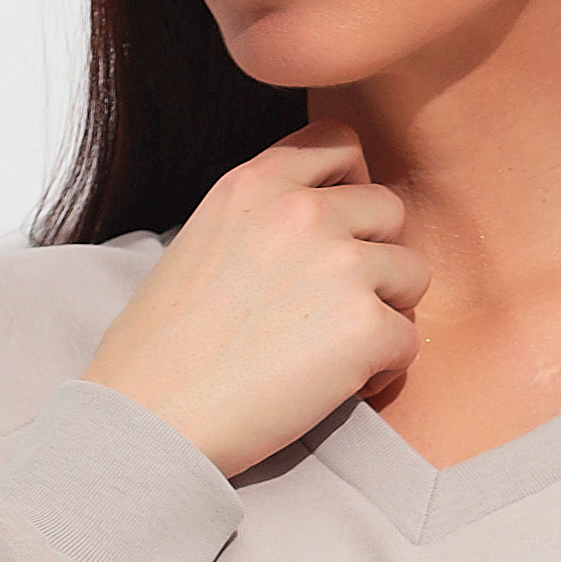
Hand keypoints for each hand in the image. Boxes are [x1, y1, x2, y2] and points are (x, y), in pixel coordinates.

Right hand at [81, 120, 429, 478]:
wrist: (147, 418)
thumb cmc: (162, 349)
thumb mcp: (201, 242)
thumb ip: (264, 218)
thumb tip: (328, 226)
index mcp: (255, 183)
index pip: (340, 143)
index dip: (350, 188)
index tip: (332, 235)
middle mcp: (302, 210)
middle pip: (390, 210)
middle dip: (374, 258)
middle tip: (333, 308)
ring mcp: (339, 265)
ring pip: (412, 274)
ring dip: (385, 313)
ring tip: (334, 350)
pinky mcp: (364, 326)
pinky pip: (409, 341)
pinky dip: (382, 369)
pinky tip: (334, 386)